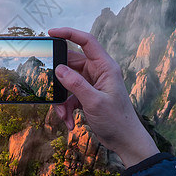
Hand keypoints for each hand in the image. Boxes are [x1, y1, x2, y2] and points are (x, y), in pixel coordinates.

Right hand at [48, 27, 158, 167]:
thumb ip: (76, 84)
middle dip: (59, 78)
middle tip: (49, 86)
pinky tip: (69, 122)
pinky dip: (66, 108)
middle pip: (71, 63)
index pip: (86, 41)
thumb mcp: (94, 102)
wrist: (125, 142)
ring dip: (62, 99)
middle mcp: (98, 72)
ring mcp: (91, 84)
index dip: (69, 33)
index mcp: (105, 67)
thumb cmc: (117, 121)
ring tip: (63, 114)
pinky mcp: (86, 95)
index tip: (51, 33)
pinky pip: (69, 96)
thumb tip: (58, 69)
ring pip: (67, 82)